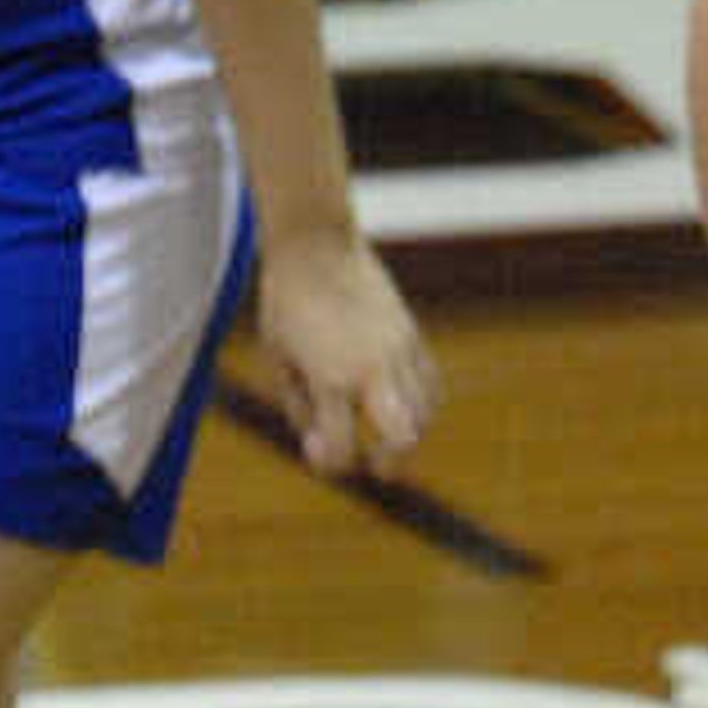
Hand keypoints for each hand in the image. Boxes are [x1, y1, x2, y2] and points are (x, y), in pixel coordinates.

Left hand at [253, 222, 436, 480]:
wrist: (316, 244)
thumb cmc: (287, 302)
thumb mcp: (277, 359)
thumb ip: (298, 405)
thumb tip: (320, 437)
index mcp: (332, 378)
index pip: (343, 447)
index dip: (329, 461)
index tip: (315, 446)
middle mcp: (372, 370)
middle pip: (403, 440)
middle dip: (389, 462)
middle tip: (374, 462)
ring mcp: (398, 351)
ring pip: (424, 414)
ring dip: (405, 431)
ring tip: (382, 426)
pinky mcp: (411, 334)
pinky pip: (430, 383)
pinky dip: (419, 402)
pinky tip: (397, 400)